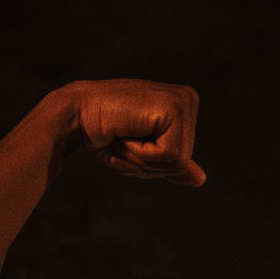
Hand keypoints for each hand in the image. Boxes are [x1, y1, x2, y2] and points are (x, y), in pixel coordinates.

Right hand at [70, 79, 204, 185]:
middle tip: (126, 136)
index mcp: (185, 107)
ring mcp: (183, 100)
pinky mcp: (173, 108)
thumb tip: (202, 180)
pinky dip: (142, 152)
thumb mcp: (143, 154)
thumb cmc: (106, 133)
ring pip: (178, 162)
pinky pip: (169, 155)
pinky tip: (127, 131)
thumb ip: (171, 164)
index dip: (153, 162)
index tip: (132, 138)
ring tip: (126, 133)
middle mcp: (188, 98)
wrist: (77, 116)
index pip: (183, 160)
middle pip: (183, 161)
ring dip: (144, 158)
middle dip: (149, 162)